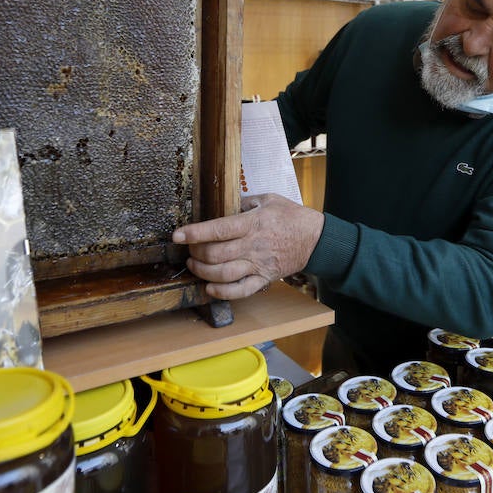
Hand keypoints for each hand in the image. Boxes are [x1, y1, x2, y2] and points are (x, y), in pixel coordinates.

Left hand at [172, 194, 324, 299]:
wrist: (316, 239)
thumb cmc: (291, 216)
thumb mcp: (268, 199)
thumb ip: (242, 201)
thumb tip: (221, 202)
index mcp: (252, 223)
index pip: (218, 229)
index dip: (194, 233)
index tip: (177, 235)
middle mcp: (253, 246)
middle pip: (215, 254)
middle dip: (195, 253)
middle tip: (189, 249)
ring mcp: (258, 265)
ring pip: (223, 274)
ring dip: (203, 272)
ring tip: (194, 265)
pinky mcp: (264, 279)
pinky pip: (241, 291)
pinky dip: (222, 293)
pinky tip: (210, 287)